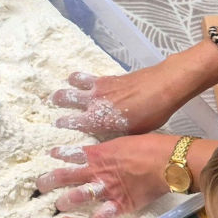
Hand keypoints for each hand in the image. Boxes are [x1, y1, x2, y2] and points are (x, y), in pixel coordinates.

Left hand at [35, 133, 215, 217]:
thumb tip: (107, 150)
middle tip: (41, 185)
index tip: (50, 156)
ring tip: (58, 205)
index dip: (60, 155)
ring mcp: (107, 189)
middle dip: (52, 180)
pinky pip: (105, 214)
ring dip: (68, 200)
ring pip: (80, 196)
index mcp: (99, 153)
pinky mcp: (121, 203)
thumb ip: (112, 149)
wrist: (169, 162)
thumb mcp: (125, 141)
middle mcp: (98, 171)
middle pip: (68, 176)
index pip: (73, 153)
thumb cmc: (151, 146)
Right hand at [51, 58, 194, 137]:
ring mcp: (99, 87)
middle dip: (58, 101)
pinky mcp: (107, 77)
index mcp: (99, 120)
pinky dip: (81, 79)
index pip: (73, 123)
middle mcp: (94, 102)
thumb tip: (109, 140)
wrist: (164, 85)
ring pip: (74, 84)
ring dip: (67, 86)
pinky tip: (79, 80)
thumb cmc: (152, 114)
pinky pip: (88, 77)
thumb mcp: (133, 132)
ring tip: (62, 89)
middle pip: (67, 99)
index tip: (57, 125)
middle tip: (53, 103)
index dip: (63, 124)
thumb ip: (116, 135)